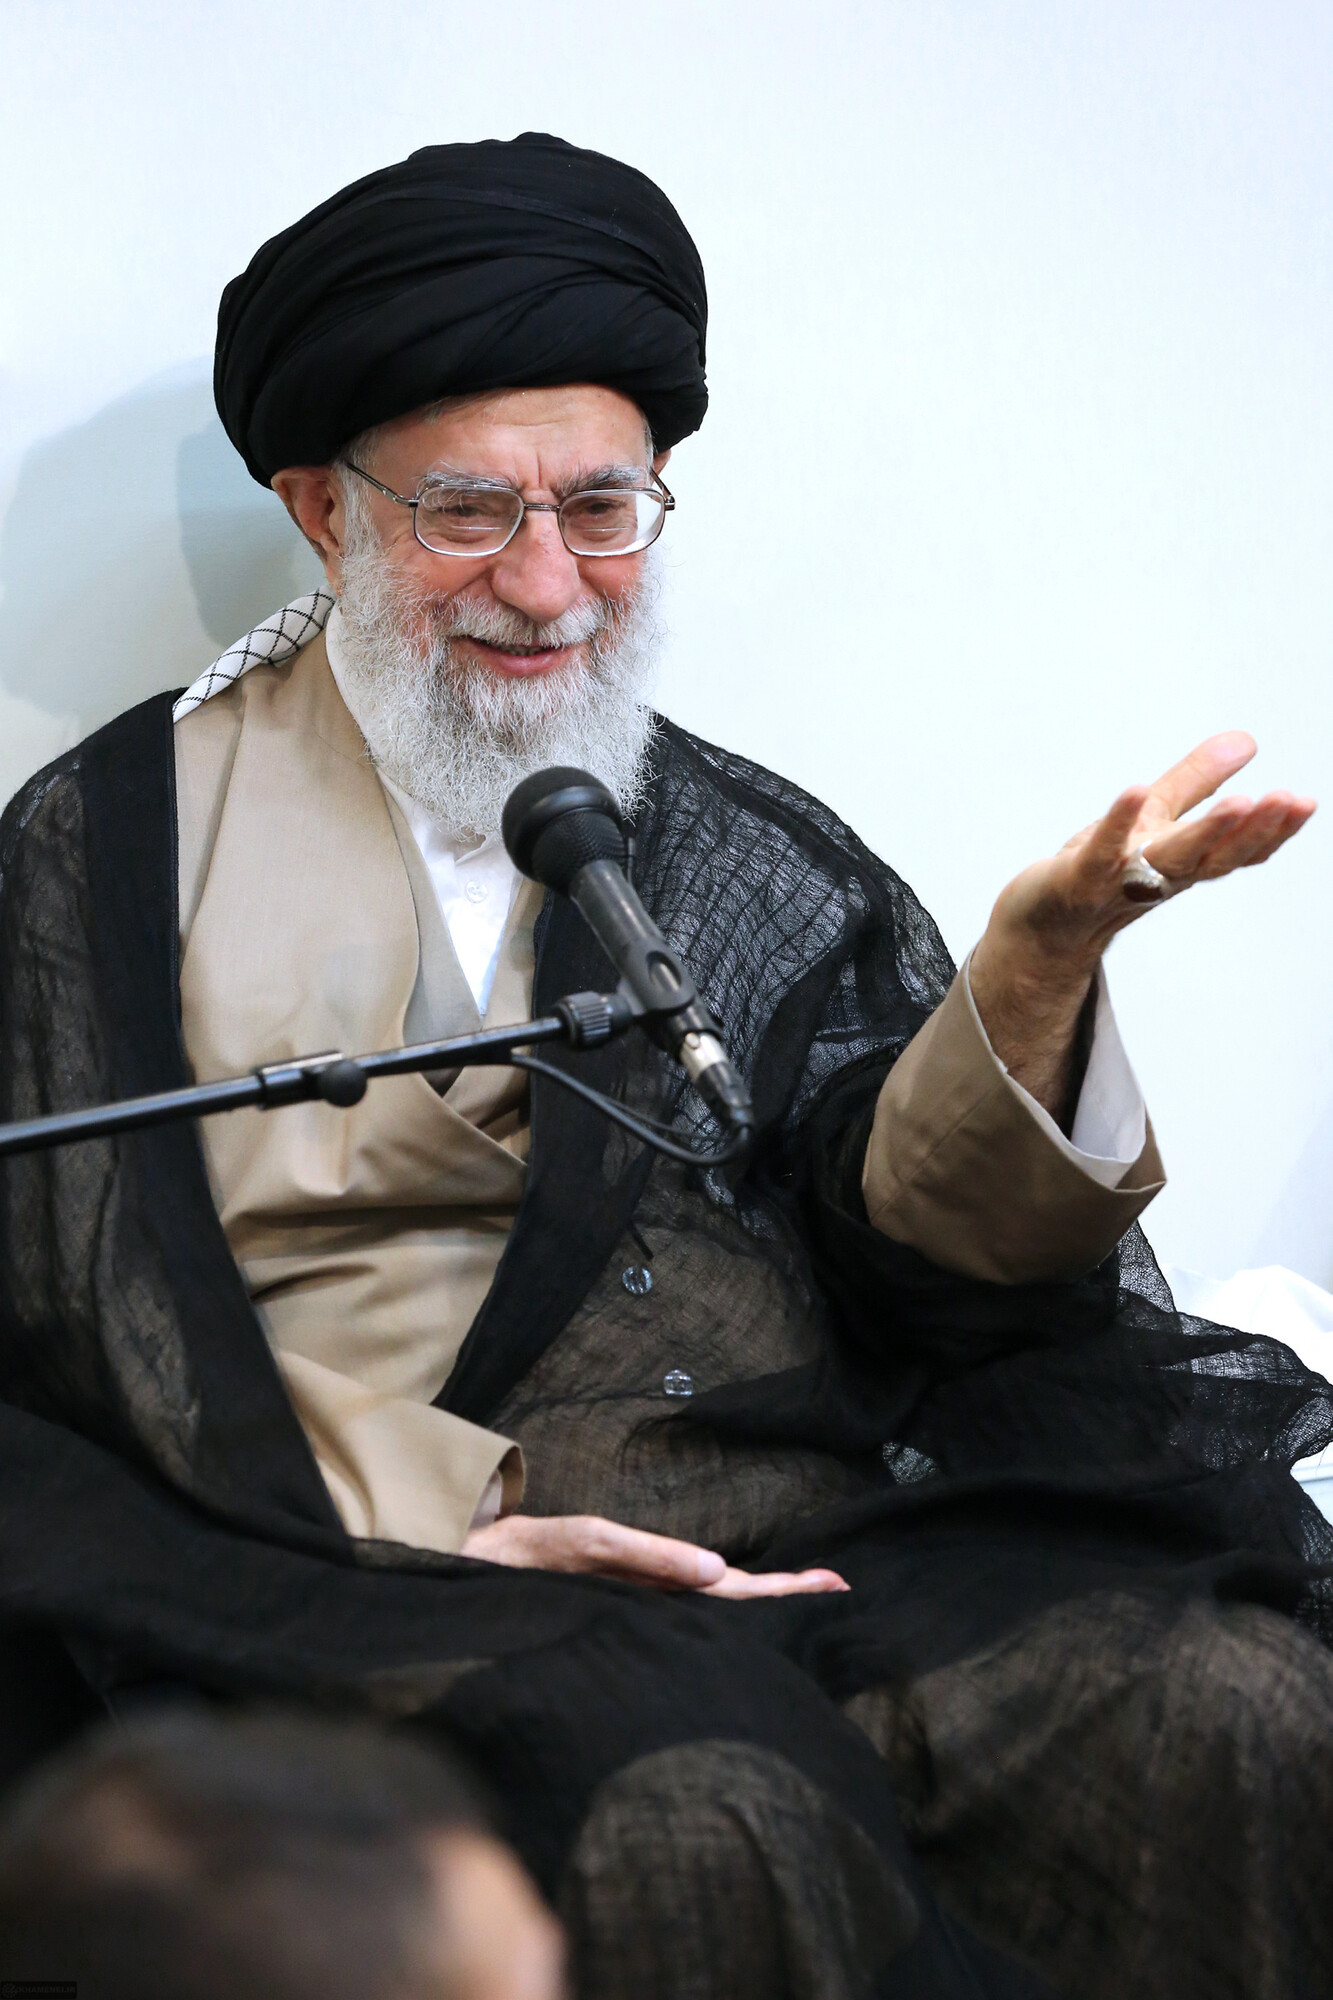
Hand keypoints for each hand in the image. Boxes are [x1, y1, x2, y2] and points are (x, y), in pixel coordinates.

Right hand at [460, 1513, 848, 1598]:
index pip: (736, 1595)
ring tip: (804, 1587)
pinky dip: (713, 1586)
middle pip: (733, 1598)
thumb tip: (716, 1569)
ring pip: (710, 1599)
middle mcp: (655, 1597)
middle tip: (840, 1584)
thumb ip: (652, 1556)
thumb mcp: (592, 1543)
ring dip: (756, 1594)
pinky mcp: (621, 1588)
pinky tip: (724, 1587)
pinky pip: (680, 1592)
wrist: (469, 1563)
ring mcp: (639, 1597)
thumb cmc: (531, 1557)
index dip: (785, 1593)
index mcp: (658, 1593)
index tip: (835, 1586)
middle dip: (784, 1595)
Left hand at [970, 732, 1315, 1115]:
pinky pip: (1101, 851)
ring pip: (1170, 859)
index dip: (1272, 830)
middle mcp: (1160, 877)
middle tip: (1286, 801)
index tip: (1305, 803)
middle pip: (1213, 857)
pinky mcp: (1078, 877)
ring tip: (1238, 801)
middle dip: (1251, 830)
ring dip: (1205, 832)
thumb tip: (1247, 739)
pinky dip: (1117, 822)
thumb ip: (1198, 780)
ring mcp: (1121, 880)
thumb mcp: (1155, 816)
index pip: (1237, 850)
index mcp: (1185, 862)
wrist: (1040, 923)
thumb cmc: (1100, 867)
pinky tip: (1134, 790)